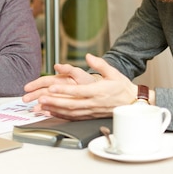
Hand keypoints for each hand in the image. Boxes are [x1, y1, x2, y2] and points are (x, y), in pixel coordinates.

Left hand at [22, 54, 137, 119]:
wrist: (131, 103)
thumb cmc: (122, 87)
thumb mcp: (113, 72)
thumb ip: (100, 64)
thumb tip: (89, 56)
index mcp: (98, 91)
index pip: (78, 91)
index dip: (64, 90)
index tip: (52, 87)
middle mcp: (93, 103)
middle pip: (71, 104)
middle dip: (54, 101)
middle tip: (41, 98)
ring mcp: (90, 111)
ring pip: (70, 112)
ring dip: (55, 109)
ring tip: (42, 106)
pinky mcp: (89, 116)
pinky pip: (73, 117)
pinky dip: (61, 116)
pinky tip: (51, 113)